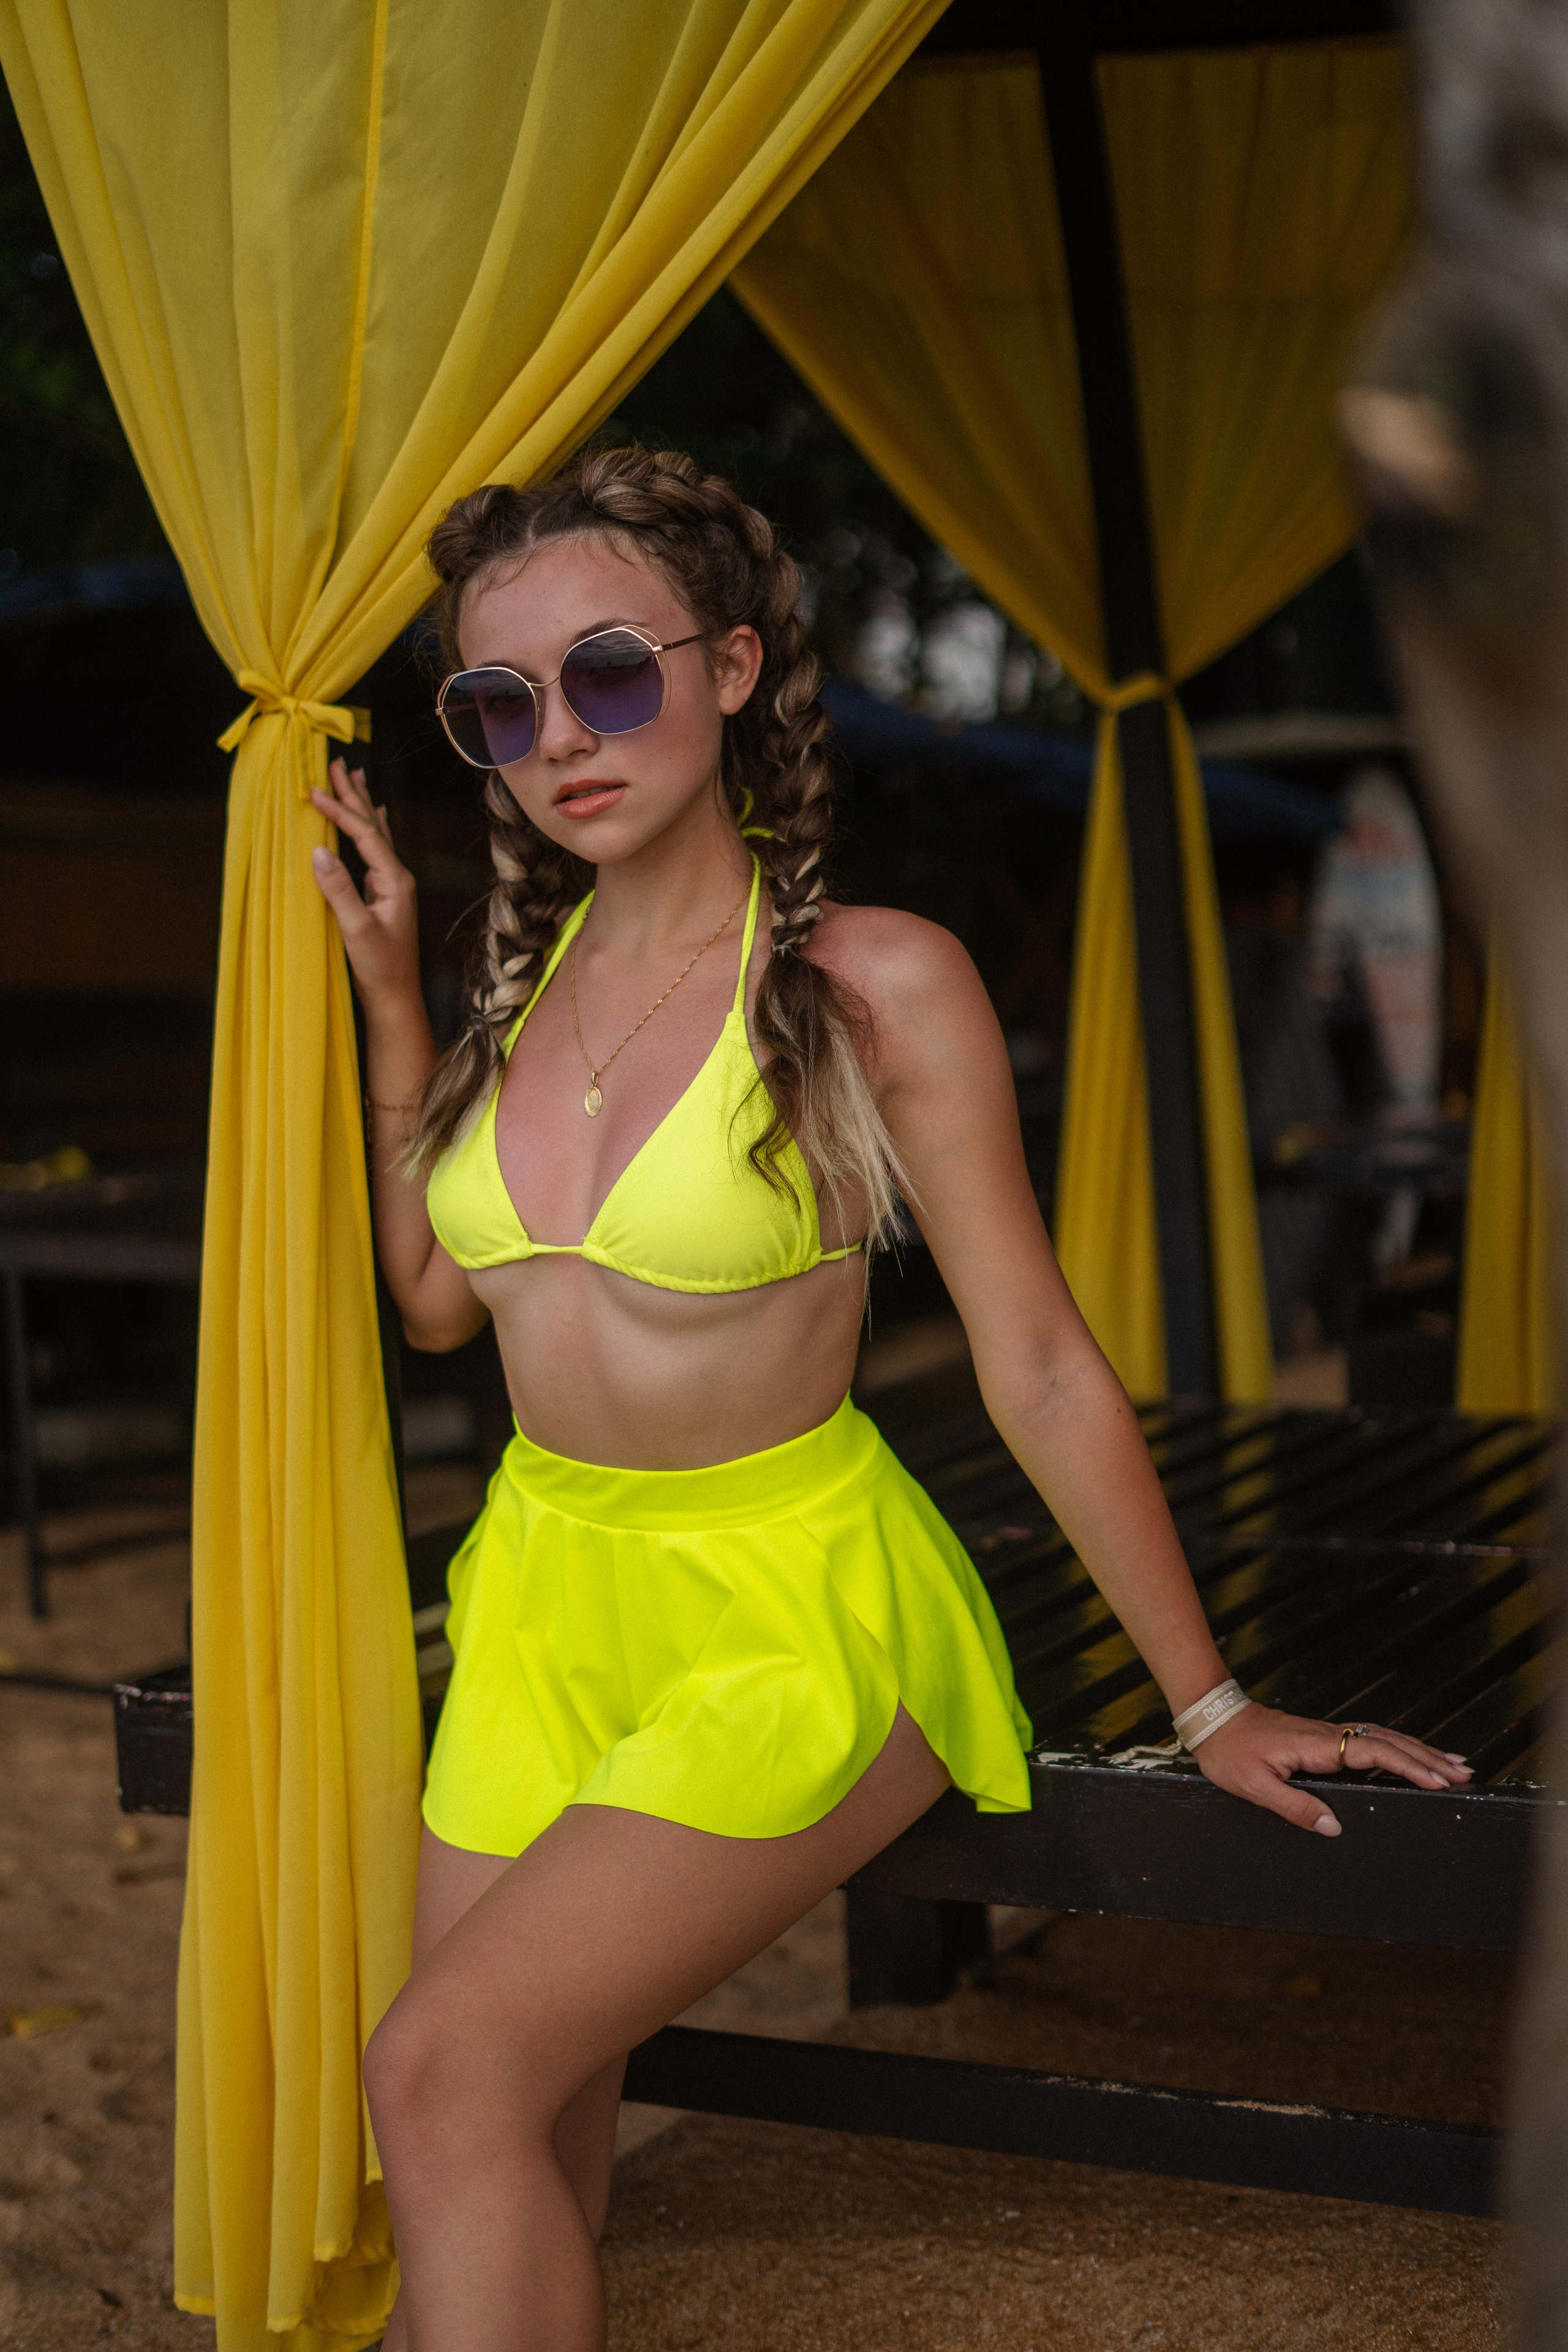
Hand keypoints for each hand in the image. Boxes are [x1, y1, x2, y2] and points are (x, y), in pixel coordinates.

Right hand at [310, 759, 420, 1009]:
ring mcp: (391, 886)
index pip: (365, 835)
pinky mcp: (382, 896)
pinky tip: (373, 820)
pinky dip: (368, 830)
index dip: (340, 811)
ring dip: (362, 807)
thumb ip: (339, 890)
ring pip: (375, 836)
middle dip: (354, 795)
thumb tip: (318, 851)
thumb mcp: (356, 930)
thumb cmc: (380, 968)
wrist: (395, 998)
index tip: (314, 790)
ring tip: (355, 779)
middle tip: (338, 764)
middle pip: (374, 827)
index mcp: (395, 881)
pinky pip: (373, 852)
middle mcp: (397, 878)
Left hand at [1193, 1705, 1472, 1835]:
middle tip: (1465, 1773)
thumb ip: (1295, 1807)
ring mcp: (1327, 1735)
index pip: (1373, 1752)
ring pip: (1382, 1738)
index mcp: (1316, 1746)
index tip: (1437, 1779)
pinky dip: (1396, 1747)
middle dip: (1428, 1757)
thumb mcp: (1254, 1786)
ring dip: (1418, 1750)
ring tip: (1453, 1764)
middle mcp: (1328, 1736)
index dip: (1408, 1765)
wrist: (1211, 1719)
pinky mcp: (1323, 1739)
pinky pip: (1369, 1740)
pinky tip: (1409, 1755)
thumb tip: (1335, 1828)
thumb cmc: (1228, 1752)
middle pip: (1388, 1742)